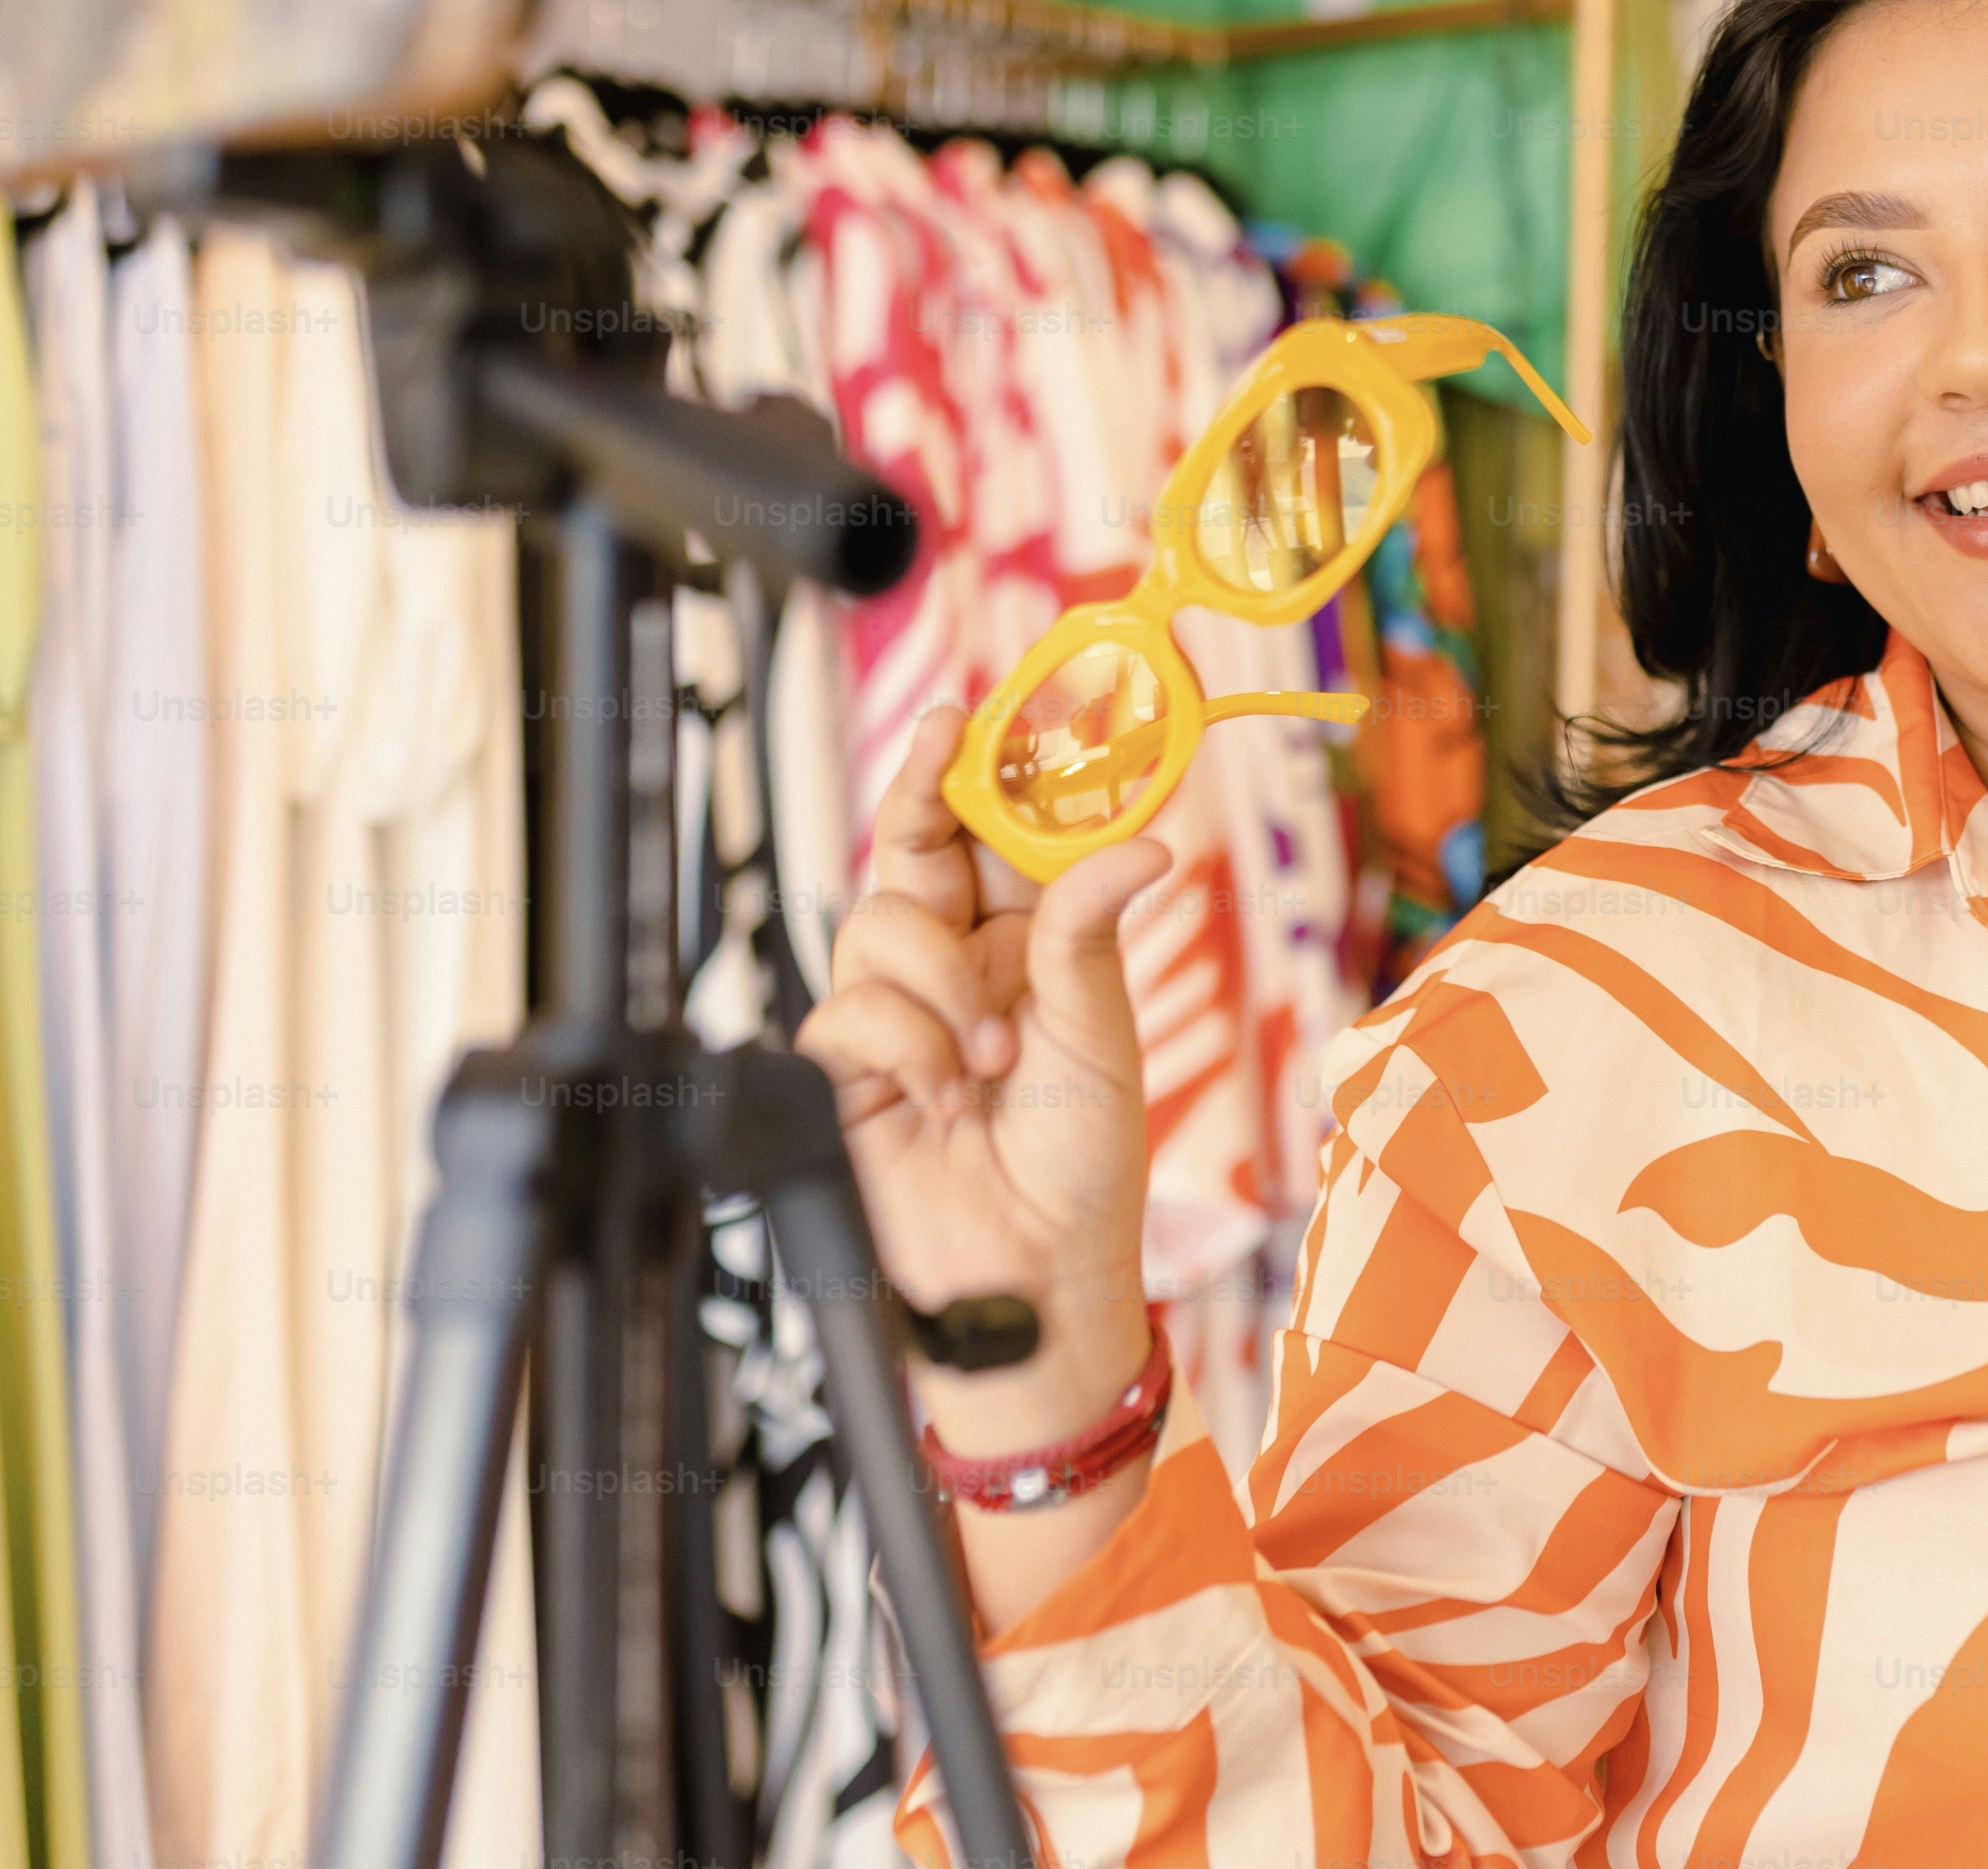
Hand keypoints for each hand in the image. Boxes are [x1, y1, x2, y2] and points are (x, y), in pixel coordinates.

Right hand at [797, 707, 1175, 1455]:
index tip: (967, 711)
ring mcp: (899, 1016)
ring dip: (939, 982)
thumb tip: (1142, 841)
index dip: (974, 771)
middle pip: (911, 851)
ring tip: (991, 1056)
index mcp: (1028, 944)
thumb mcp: (1102, 1034)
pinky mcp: (845, 1070)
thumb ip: (1088, 931)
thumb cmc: (1083, 1165)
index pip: (990, 835)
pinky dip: (905, 1047)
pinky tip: (945, 1095)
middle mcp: (959, 967)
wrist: (1035, 1275)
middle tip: (940, 752)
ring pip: (876, 923)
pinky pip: (846, 1010)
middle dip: (920, 795)